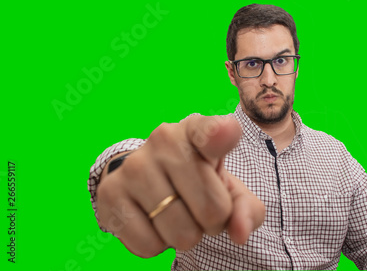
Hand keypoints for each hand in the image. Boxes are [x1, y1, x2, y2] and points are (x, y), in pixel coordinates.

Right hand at [96, 115, 265, 257]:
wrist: (145, 177)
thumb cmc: (198, 181)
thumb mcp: (228, 188)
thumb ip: (246, 209)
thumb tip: (239, 233)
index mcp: (198, 130)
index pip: (212, 131)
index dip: (221, 134)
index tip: (226, 133)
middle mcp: (165, 139)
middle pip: (212, 208)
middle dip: (212, 222)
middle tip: (199, 207)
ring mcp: (134, 165)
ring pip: (181, 233)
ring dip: (186, 236)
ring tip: (176, 213)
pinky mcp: (110, 193)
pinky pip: (149, 245)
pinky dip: (157, 245)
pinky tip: (152, 222)